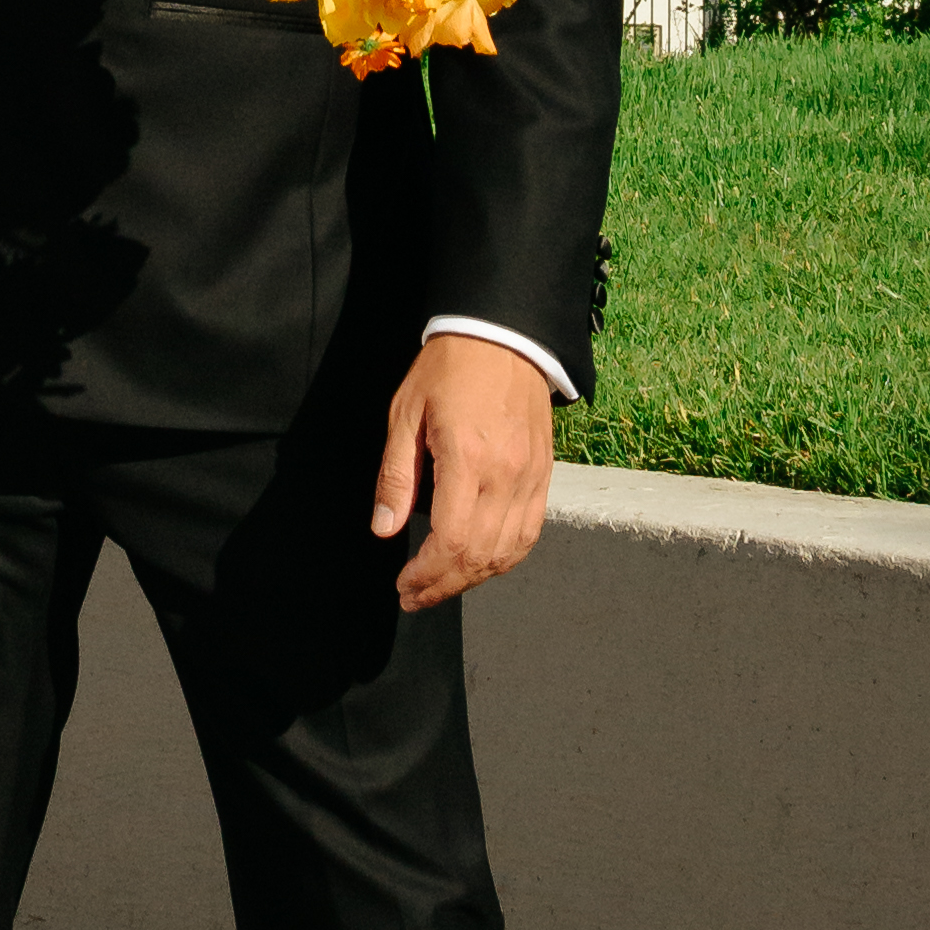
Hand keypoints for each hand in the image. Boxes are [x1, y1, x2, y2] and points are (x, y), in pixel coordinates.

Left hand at [369, 330, 553, 610]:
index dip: (426, 574)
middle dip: (444, 586)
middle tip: (414, 596)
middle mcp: (507, 474)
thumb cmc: (448, 368)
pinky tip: (481, 564)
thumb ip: (396, 475)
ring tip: (442, 586)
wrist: (504, 333)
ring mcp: (532, 476)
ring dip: (474, 578)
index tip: (403, 585)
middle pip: (479, 555)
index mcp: (468, 458)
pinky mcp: (545, 473)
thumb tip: (384, 528)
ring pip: (508, 551)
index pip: (451, 540)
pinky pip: (530, 531)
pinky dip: (506, 557)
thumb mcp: (405, 413)